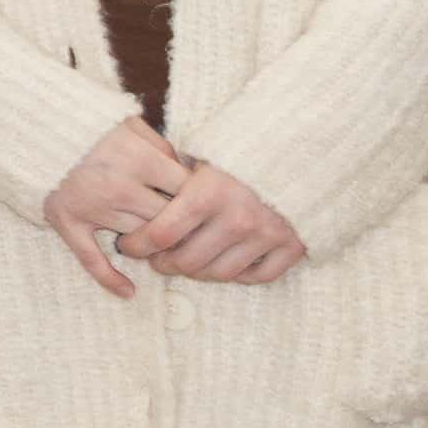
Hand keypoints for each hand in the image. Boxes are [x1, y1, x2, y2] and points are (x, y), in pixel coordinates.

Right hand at [36, 114, 184, 298]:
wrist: (34, 129)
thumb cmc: (91, 127)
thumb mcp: (132, 124)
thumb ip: (163, 146)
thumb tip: (190, 172)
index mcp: (139, 160)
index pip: (186, 193)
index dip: (198, 199)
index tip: (200, 202)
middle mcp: (119, 187)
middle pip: (166, 220)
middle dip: (178, 224)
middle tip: (186, 226)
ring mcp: (92, 208)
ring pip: (139, 238)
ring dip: (150, 241)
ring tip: (158, 239)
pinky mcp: (67, 222)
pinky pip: (91, 258)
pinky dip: (110, 278)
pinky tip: (128, 292)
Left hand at [130, 151, 312, 284]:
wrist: (299, 151)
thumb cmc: (236, 152)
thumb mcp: (199, 154)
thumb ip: (169, 177)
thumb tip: (129, 198)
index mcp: (208, 192)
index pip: (160, 235)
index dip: (137, 245)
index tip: (128, 245)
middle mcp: (238, 217)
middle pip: (186, 262)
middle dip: (163, 263)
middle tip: (156, 257)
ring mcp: (267, 234)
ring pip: (219, 274)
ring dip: (197, 271)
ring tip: (186, 259)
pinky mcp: (293, 245)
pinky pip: (258, 277)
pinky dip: (239, 274)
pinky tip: (226, 261)